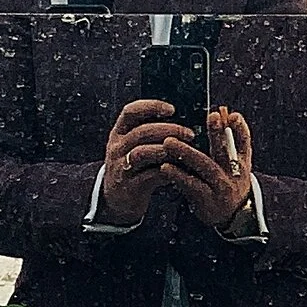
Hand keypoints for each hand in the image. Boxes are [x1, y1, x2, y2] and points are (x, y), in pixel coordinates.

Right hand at [98, 97, 194, 223]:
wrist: (116, 199)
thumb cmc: (133, 168)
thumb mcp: (134, 146)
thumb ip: (152, 134)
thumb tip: (182, 126)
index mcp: (119, 133)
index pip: (130, 112)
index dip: (151, 107)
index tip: (171, 109)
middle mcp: (117, 148)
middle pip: (141, 132)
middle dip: (168, 130)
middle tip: (189, 134)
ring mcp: (120, 167)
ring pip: (141, 153)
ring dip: (165, 150)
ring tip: (181, 151)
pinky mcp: (129, 186)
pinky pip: (148, 176)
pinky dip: (165, 172)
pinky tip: (178, 171)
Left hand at [163, 105, 255, 233]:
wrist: (233, 216)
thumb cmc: (228, 182)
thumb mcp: (234, 163)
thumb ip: (228, 141)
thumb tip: (220, 112)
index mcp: (241, 161)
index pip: (244, 141)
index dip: (239, 128)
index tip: (231, 115)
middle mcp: (233, 173)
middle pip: (224, 151)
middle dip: (217, 133)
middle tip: (209, 117)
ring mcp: (220, 187)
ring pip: (205, 167)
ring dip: (187, 153)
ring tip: (169, 142)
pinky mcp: (206, 200)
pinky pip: (191, 185)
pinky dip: (177, 175)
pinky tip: (165, 166)